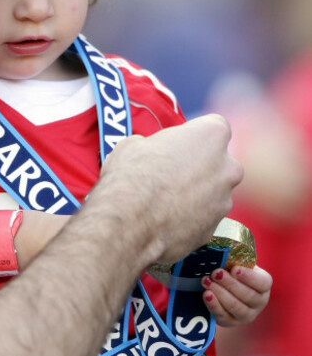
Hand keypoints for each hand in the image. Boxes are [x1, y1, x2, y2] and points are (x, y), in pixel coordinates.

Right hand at [100, 114, 242, 265]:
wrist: (128, 225)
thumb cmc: (131, 177)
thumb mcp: (133, 144)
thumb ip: (153, 144)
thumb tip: (148, 152)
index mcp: (212, 135)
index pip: (214, 126)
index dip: (193, 135)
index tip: (177, 145)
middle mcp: (227, 167)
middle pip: (219, 162)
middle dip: (200, 166)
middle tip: (171, 173)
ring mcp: (223, 201)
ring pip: (213, 193)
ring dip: (195, 195)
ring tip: (163, 202)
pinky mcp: (213, 229)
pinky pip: (202, 219)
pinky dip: (188, 219)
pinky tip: (163, 220)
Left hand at [202, 264, 271, 326]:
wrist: (223, 286)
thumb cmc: (231, 270)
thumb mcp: (237, 263)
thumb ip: (233, 259)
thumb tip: (222, 250)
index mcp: (264, 285)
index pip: (262, 283)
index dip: (248, 277)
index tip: (234, 269)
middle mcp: (259, 302)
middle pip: (247, 295)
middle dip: (230, 284)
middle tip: (215, 273)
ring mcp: (247, 315)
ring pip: (236, 307)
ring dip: (220, 294)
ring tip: (207, 282)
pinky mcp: (231, 322)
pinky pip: (223, 316)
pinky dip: (214, 305)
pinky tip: (206, 294)